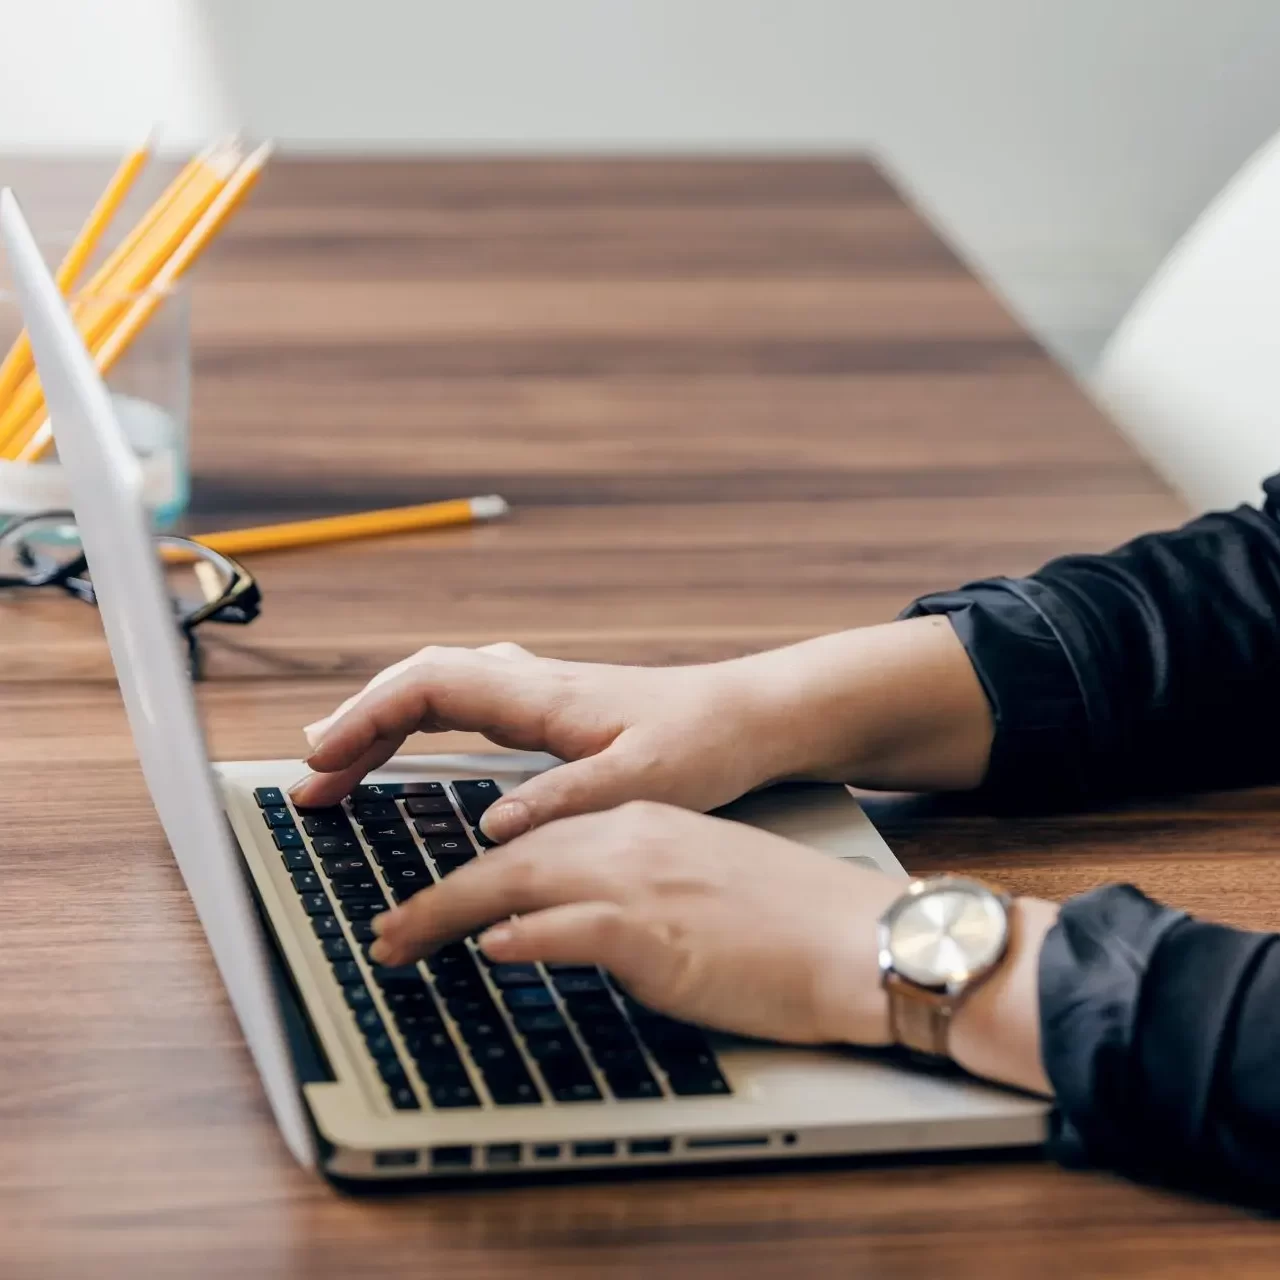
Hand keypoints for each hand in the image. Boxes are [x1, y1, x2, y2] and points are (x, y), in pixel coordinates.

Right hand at [291, 617, 994, 840]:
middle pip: (419, 683)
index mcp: (543, 696)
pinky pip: (465, 701)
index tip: (320, 761)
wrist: (755, 715)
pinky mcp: (555, 709)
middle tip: (313, 780)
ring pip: (439, 689)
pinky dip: (422, 722)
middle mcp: (533, 684)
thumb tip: (490, 827)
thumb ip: (567, 803)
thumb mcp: (644, 784)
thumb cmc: (708, 743)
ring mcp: (542, 692)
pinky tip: (414, 746)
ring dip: (384, 720)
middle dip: (357, 724)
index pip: (428, 686)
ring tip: (339, 765)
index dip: (365, 717)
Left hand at [370, 801, 901, 1045]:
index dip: (474, 873)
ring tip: (398, 943)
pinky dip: (522, 935)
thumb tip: (565, 926)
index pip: (536, 841)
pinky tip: (489, 948)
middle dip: (435, 897)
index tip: (434, 901)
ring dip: (446, 916)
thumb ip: (630, 893)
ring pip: (518, 884)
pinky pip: (569, 926)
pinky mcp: (656, 929)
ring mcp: (642, 880)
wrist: (857, 936)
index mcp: (642, 824)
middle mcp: (632, 839)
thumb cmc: (788, 922)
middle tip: (387, 930)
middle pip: (508, 859)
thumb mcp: (699, 887)